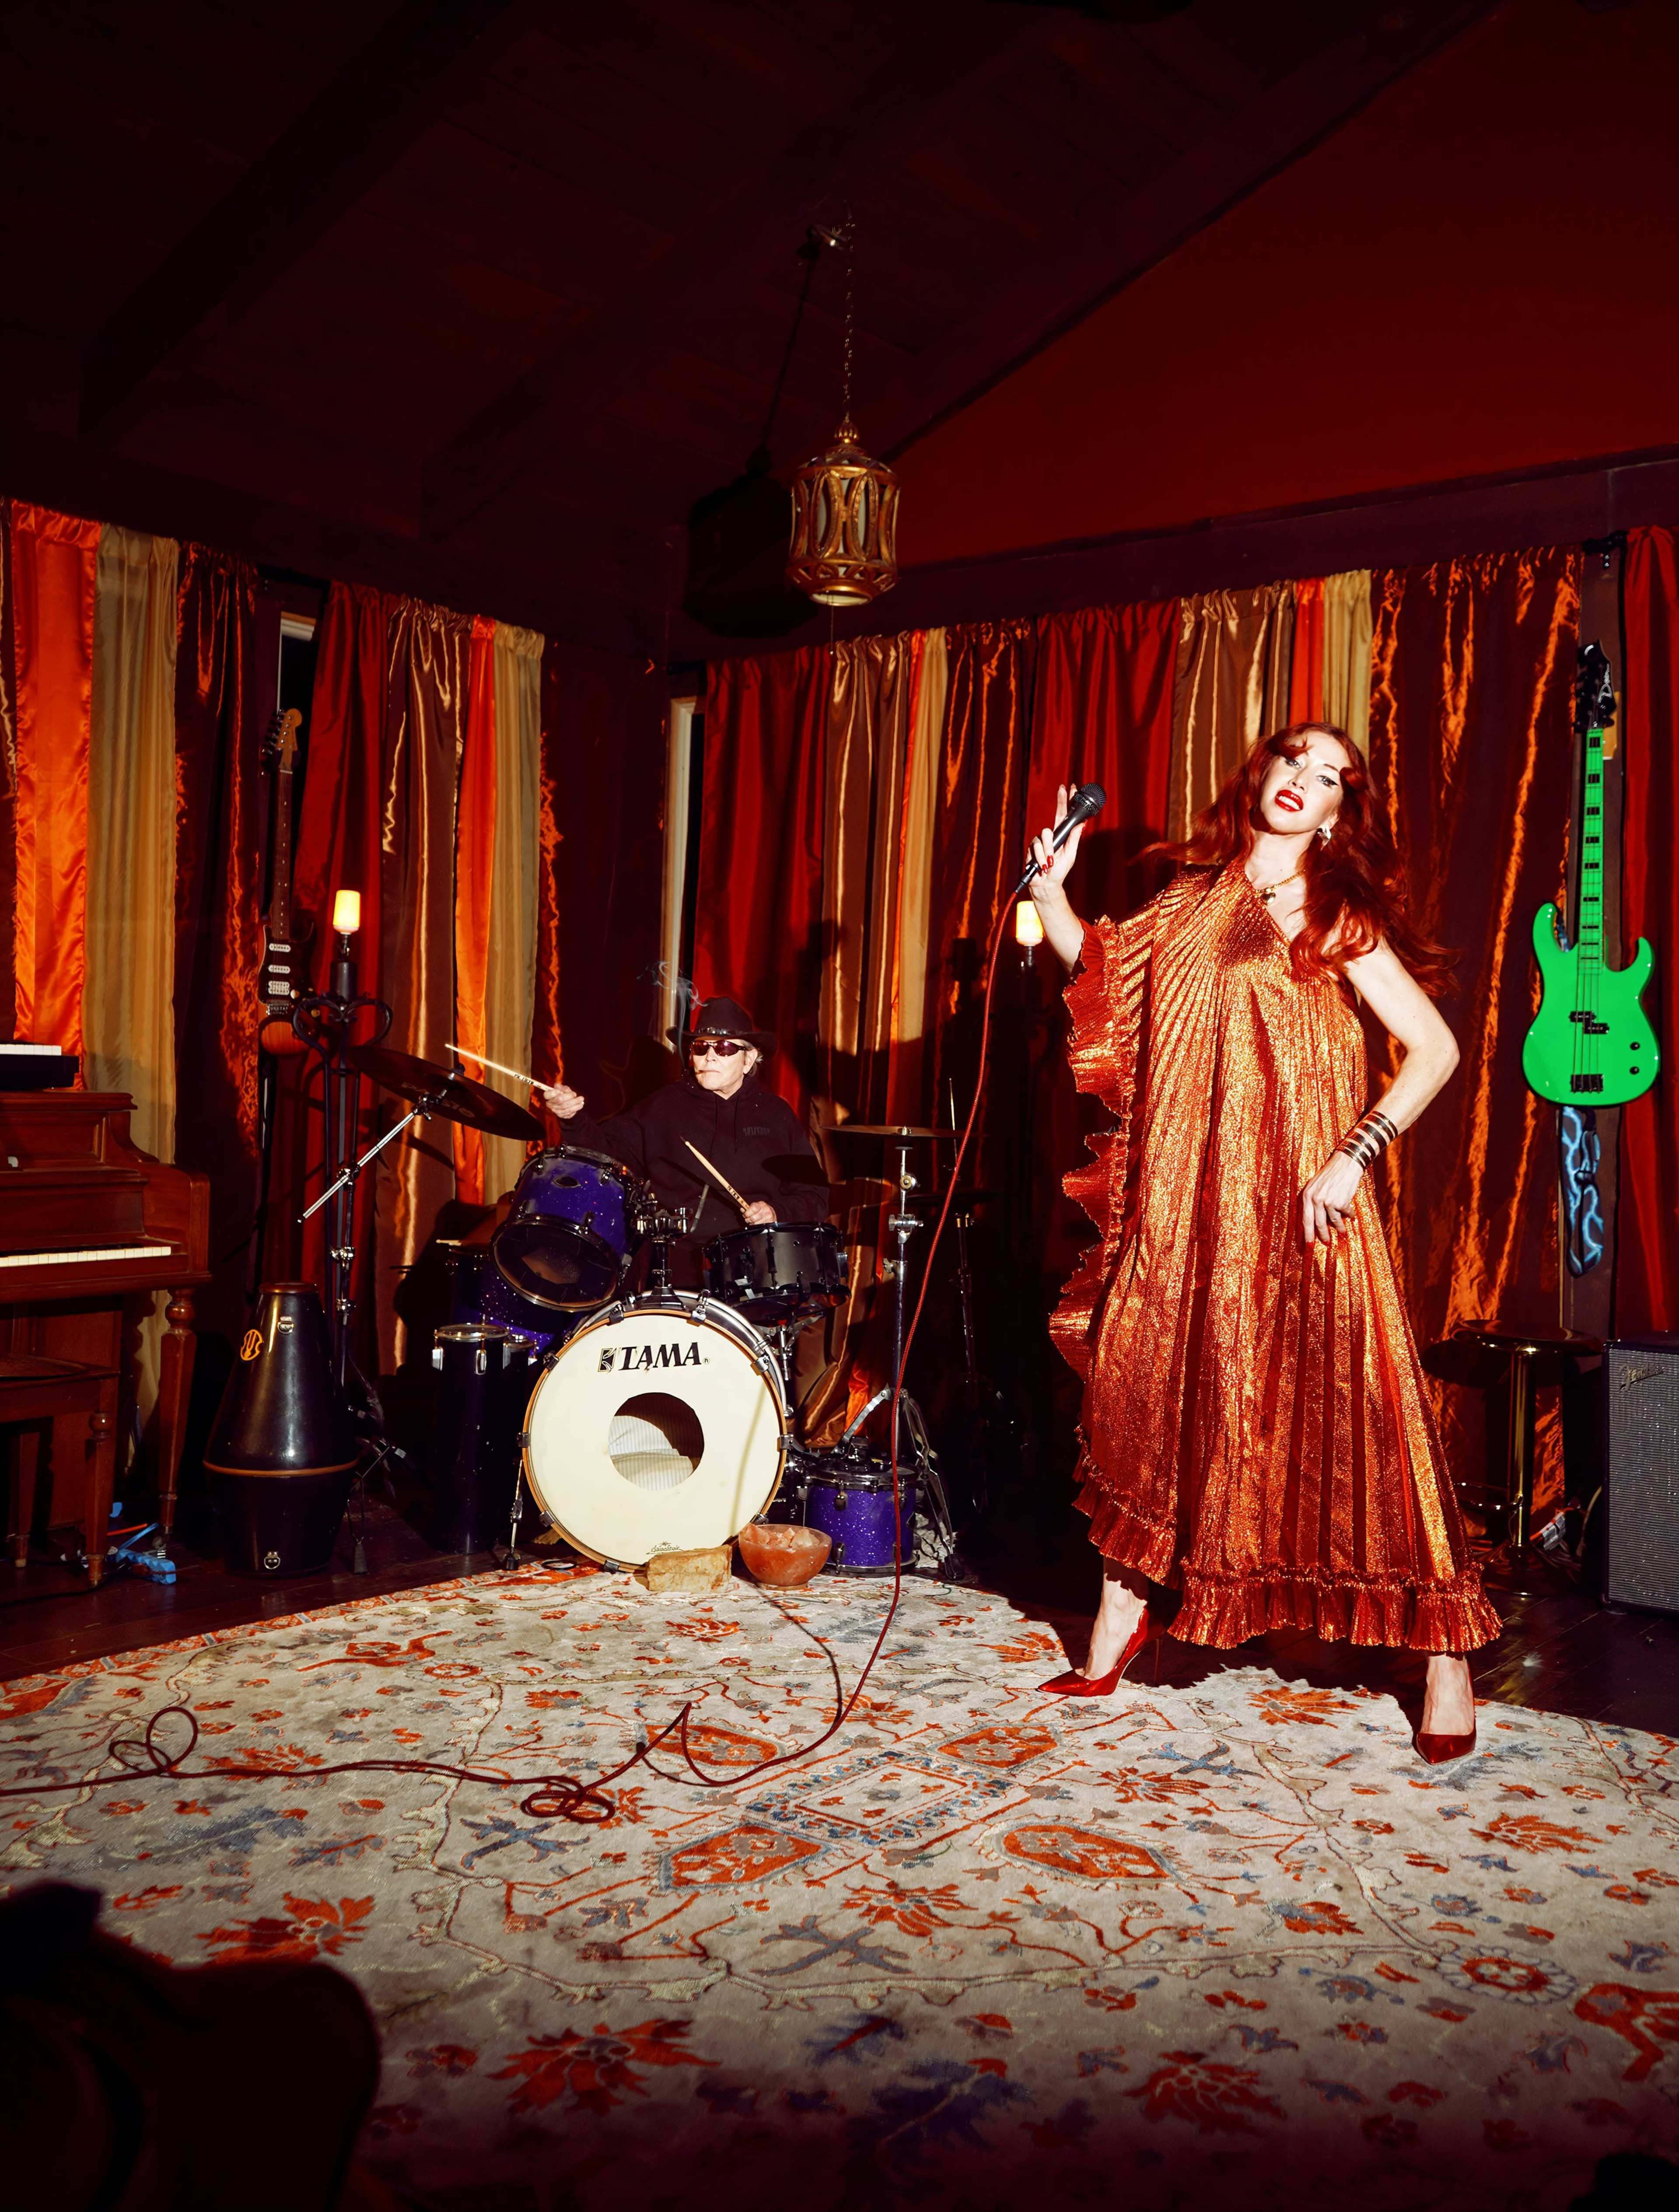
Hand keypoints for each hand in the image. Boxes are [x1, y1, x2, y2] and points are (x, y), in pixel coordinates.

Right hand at [534, 1083, 585, 1119]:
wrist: (565, 1104)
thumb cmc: (563, 1093)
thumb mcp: (562, 1088)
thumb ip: (563, 1088)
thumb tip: (566, 1090)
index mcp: (548, 1096)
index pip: (548, 1094)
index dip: (554, 1092)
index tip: (562, 1090)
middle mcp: (550, 1104)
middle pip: (559, 1100)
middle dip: (569, 1096)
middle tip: (575, 1094)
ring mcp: (555, 1111)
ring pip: (566, 1107)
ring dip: (575, 1104)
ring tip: (581, 1100)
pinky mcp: (561, 1115)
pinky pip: (569, 1113)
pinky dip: (575, 1109)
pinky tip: (580, 1106)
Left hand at [742, 1200, 775, 1226]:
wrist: (771, 1213)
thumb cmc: (761, 1210)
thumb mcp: (755, 1206)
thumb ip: (748, 1208)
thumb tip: (742, 1210)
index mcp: (761, 1204)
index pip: (752, 1209)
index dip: (747, 1213)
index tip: (745, 1214)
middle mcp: (766, 1210)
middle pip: (753, 1218)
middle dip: (749, 1219)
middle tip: (749, 1218)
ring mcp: (769, 1217)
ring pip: (755, 1224)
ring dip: (753, 1224)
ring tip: (755, 1221)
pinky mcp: (770, 1223)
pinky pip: (760, 1228)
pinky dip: (757, 1227)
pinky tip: (759, 1223)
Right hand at [1027, 782, 1085, 905]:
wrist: (1046, 885)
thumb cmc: (1059, 871)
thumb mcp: (1070, 855)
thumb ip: (1074, 839)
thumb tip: (1082, 823)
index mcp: (1062, 835)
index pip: (1064, 815)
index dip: (1066, 801)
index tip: (1069, 787)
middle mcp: (1051, 835)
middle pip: (1054, 818)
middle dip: (1059, 808)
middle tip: (1062, 796)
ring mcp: (1040, 841)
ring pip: (1045, 835)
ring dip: (1049, 851)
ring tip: (1050, 863)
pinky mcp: (1032, 848)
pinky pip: (1036, 846)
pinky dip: (1041, 858)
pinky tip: (1043, 865)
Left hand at [1300, 1151, 1363, 1244]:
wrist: (1346, 1163)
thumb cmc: (1331, 1173)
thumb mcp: (1315, 1185)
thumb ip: (1313, 1200)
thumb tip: (1316, 1219)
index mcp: (1307, 1195)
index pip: (1305, 1219)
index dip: (1307, 1233)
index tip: (1308, 1244)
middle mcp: (1315, 1199)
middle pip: (1318, 1224)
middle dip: (1322, 1235)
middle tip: (1326, 1243)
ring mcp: (1328, 1201)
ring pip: (1333, 1221)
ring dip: (1339, 1229)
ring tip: (1343, 1234)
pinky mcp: (1341, 1202)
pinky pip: (1346, 1214)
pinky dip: (1350, 1216)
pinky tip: (1352, 1217)